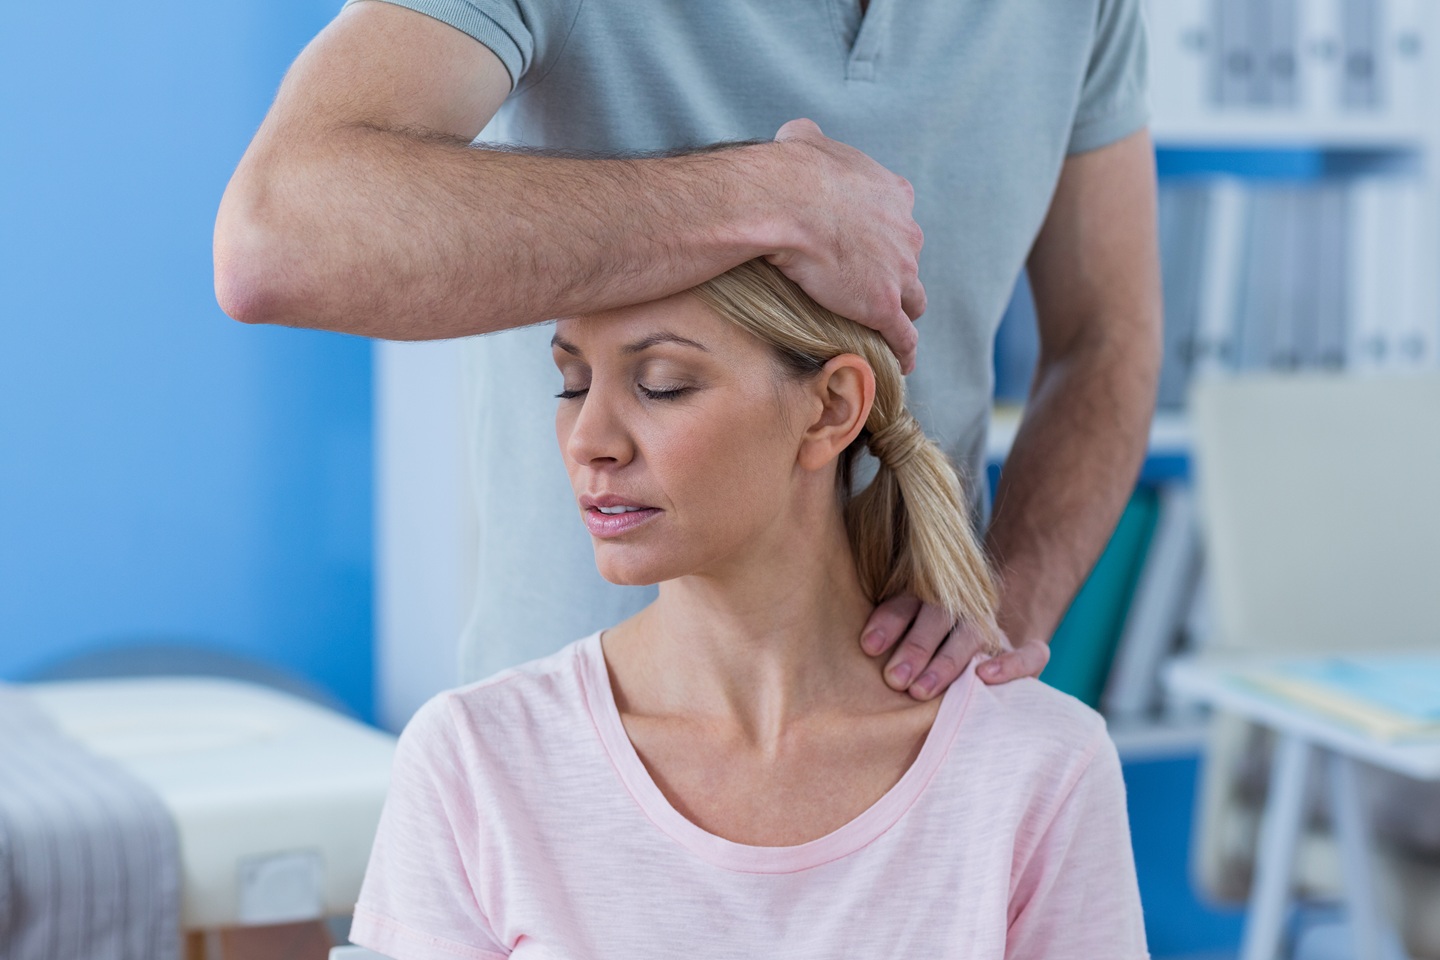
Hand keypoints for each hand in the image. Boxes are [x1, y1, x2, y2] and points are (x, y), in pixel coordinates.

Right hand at [765, 118, 924, 372]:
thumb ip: (810, 138)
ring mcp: (899, 272)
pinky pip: (904, 337)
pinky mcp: (885, 306)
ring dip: (901, 312)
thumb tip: (797, 134)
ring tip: (885, 329)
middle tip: (868, 288)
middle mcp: (906, 233)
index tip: (869, 248)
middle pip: (909, 262)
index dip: (884, 237)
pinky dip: (903, 352)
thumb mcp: (805, 140)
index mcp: (893, 194)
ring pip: (913, 300)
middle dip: (894, 274)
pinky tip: (898, 364)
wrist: (786, 203)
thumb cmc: (792, 172)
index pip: (900, 221)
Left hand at [861, 595, 1050, 698]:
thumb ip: (877, 640)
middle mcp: (958, 610)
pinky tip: (985, 678)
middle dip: (915, 648)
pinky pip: (1030, 654)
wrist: (971, 641)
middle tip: (895, 679)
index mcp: (924, 597)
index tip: (868, 646)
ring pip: (972, 635)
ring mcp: (989, 629)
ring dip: (947, 661)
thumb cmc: (915, 650)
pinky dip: (1013, 663)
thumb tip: (837, 656)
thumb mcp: (895, 637)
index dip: (889, 621)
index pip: (906, 601)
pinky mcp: (1018, 653)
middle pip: (938, 616)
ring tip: (920, 690)